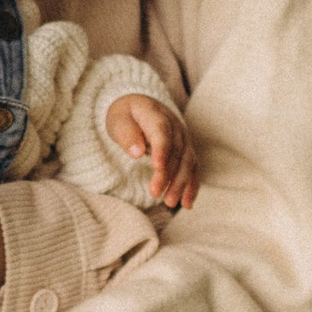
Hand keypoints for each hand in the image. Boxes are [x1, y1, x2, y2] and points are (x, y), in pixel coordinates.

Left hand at [105, 91, 198, 208]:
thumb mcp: (118, 120)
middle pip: (176, 151)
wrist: (139, 108)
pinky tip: (186, 204)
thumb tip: (137, 152)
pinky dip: (191, 186)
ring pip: (188, 161)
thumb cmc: (125, 116)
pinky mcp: (186, 150)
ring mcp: (184, 138)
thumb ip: (126, 134)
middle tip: (155, 193)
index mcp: (156, 114)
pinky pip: (193, 168)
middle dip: (168, 174)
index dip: (161, 150)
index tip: (157, 167)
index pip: (162, 133)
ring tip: (170, 203)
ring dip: (181, 183)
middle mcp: (175, 125)